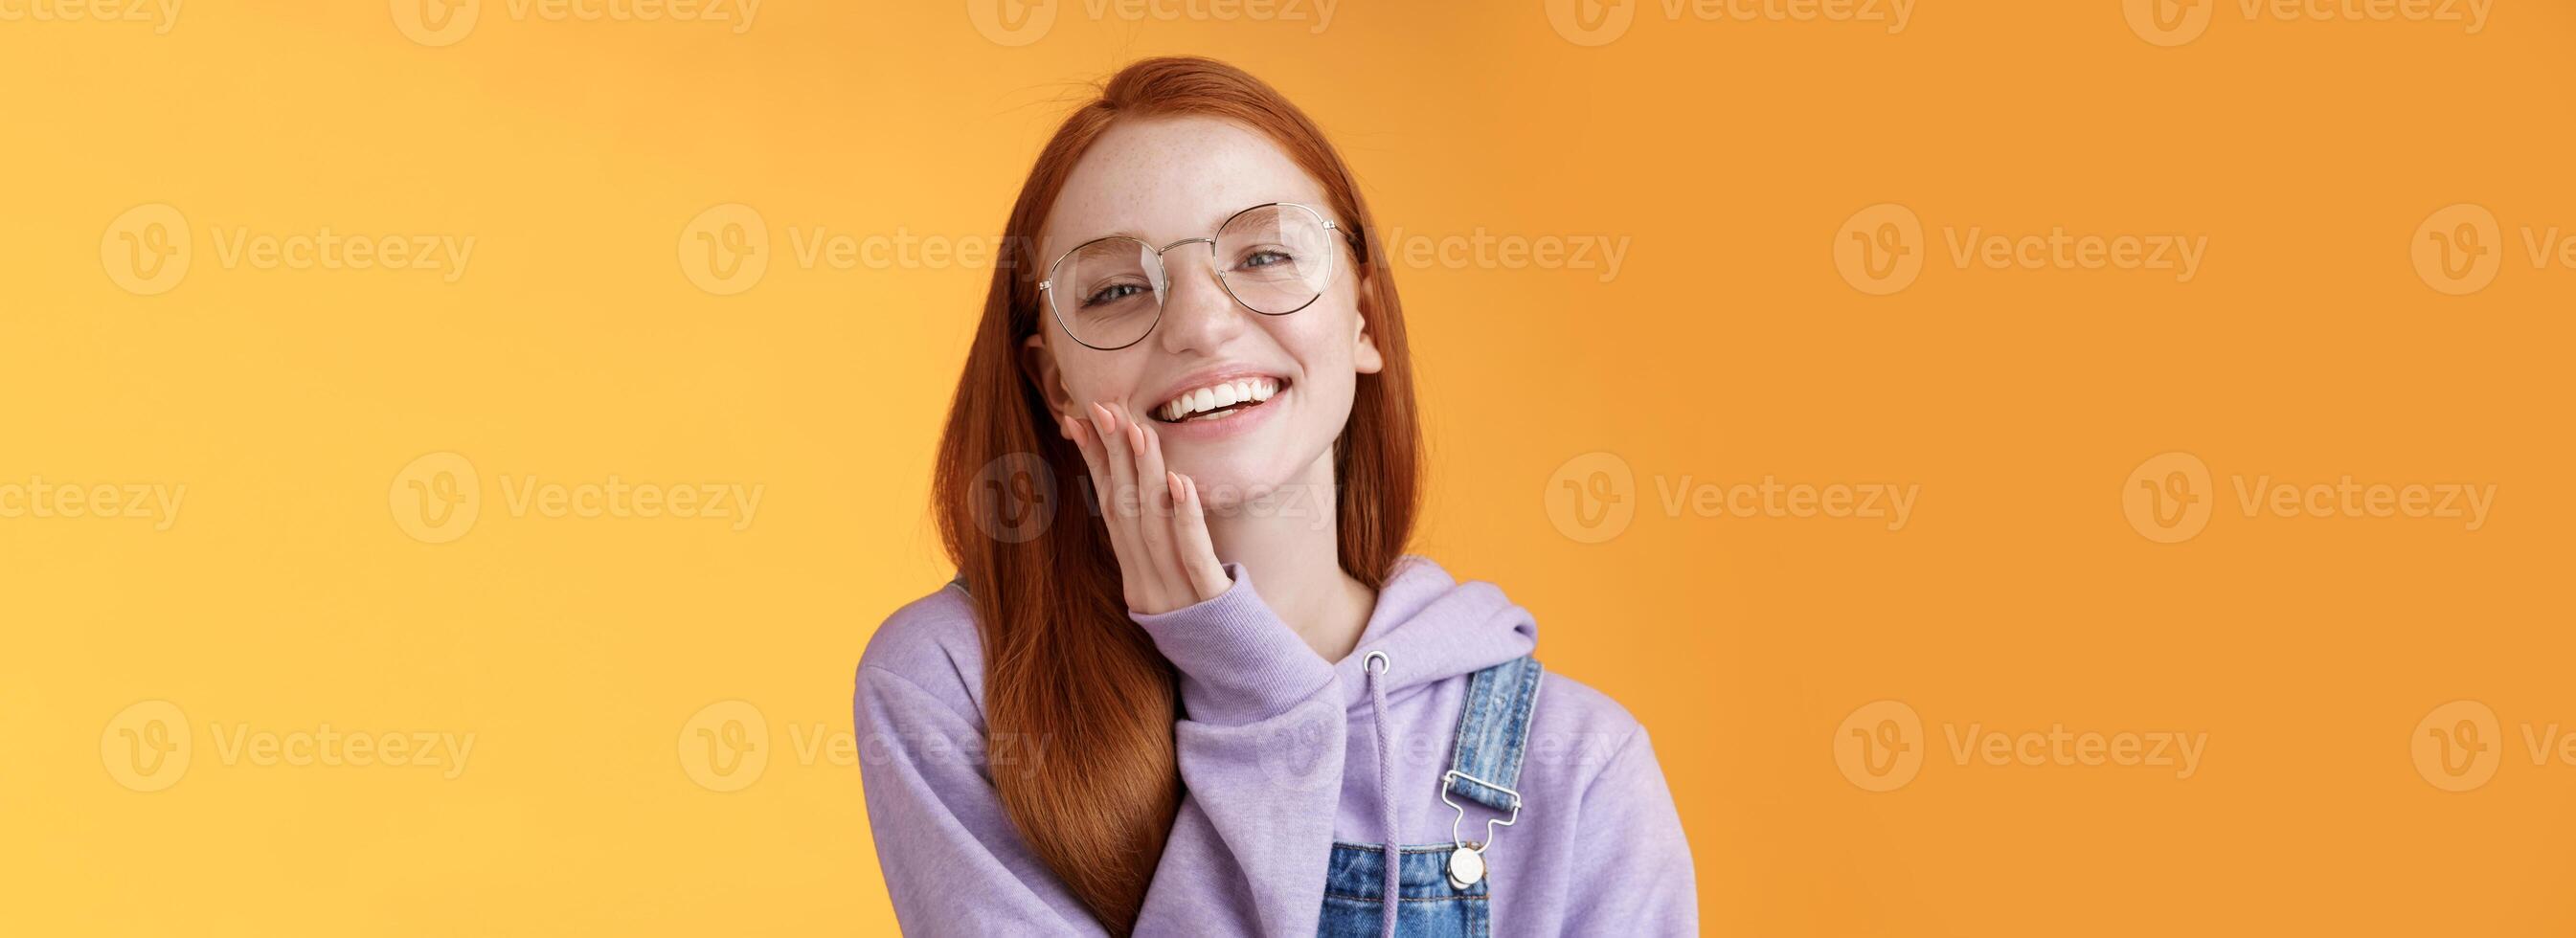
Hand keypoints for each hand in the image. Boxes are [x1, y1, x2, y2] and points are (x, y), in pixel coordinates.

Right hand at [1059, 401, 1230, 613]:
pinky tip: (1180, 482)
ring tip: (1141, 431)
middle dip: (1111, 455)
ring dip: (1143, 475)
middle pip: (1122, 511)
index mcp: (1134, 578)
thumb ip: (1158, 546)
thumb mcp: (1174, 585)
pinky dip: (1185, 516)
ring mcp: (1174, 596)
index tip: (1079, 420)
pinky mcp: (1209, 604)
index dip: (1093, 463)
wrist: (1242, 686)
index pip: (1107, 509)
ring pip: (1152, 527)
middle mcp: (1145, 586)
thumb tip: (1143, 496)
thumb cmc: (1211, 630)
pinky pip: (1192, 554)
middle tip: (1104, 407)